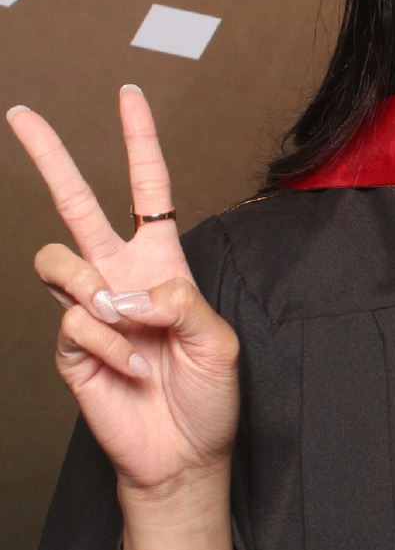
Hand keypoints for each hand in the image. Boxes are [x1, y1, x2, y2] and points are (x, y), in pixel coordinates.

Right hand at [8, 85, 239, 496]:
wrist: (182, 454)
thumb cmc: (208, 396)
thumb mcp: (219, 341)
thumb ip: (182, 302)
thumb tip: (130, 290)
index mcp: (162, 261)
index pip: (148, 189)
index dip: (140, 141)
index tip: (128, 94)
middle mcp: (119, 276)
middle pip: (74, 203)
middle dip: (48, 156)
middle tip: (21, 115)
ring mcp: (90, 310)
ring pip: (56, 260)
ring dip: (91, 287)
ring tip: (122, 323)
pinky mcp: (70, 348)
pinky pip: (73, 322)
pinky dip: (108, 345)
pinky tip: (130, 368)